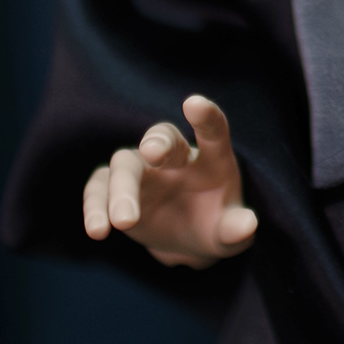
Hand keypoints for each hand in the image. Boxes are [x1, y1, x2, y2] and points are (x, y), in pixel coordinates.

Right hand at [82, 94, 257, 267]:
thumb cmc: (213, 225)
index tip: (195, 104)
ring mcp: (144, 170)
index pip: (213, 130)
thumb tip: (247, 226)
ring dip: (121, 189)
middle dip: (157, 142)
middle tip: (152, 153)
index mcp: (212, 158)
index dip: (206, 116)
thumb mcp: (230, 232)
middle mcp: (176, 156)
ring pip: (126, 162)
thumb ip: (236, 228)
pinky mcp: (116, 188)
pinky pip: (100, 187)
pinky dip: (95, 206)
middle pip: (164, 137)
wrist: (185, 239)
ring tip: (124, 222)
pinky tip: (97, 231)